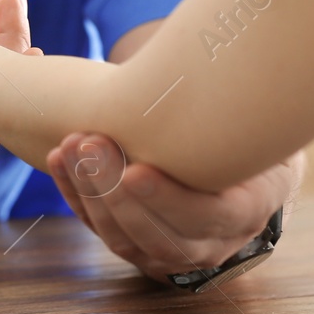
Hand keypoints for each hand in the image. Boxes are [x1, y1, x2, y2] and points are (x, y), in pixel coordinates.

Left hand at [47, 133, 302, 280]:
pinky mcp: (140, 248)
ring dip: (90, 192)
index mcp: (249, 209)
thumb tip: (209, 61)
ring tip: (71, 146)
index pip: (207, 217)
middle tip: (91, 144)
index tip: (135, 170)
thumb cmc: (244, 129)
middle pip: (158, 236)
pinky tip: (61, 158)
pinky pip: (101, 229)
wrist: (240, 160)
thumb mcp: (252, 120)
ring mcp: (174, 252)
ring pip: (124, 240)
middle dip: (116, 192)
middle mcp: (214, 242)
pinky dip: (75, 195)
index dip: (168, 199)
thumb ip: (228, 111)